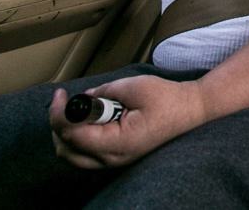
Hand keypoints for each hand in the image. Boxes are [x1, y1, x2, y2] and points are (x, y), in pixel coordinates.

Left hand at [48, 75, 205, 168]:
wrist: (190, 110)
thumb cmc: (167, 99)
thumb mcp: (133, 87)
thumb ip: (103, 92)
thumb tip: (84, 98)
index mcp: (118, 142)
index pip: (73, 135)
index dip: (59, 114)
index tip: (60, 94)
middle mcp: (113, 158)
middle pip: (67, 151)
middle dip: (58, 125)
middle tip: (63, 101)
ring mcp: (115, 160)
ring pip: (73, 156)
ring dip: (66, 133)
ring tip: (73, 109)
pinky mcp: (117, 156)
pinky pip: (85, 154)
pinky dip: (77, 138)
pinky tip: (85, 119)